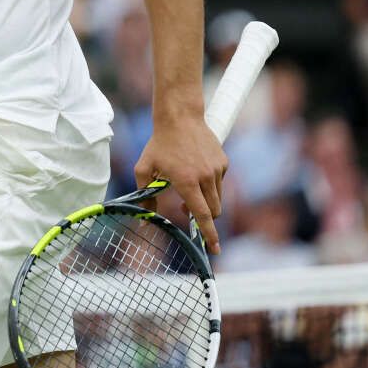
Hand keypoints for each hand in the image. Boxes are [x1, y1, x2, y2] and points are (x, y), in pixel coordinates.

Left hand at [135, 116, 228, 253]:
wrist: (180, 117)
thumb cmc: (159, 144)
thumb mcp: (144, 169)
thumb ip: (145, 195)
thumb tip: (144, 220)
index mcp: (186, 181)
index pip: (201, 215)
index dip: (208, 235)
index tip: (214, 250)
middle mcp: (205, 177)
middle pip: (212, 211)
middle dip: (203, 219)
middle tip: (183, 211)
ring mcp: (216, 169)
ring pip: (217, 199)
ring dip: (205, 202)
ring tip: (187, 190)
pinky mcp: (223, 162)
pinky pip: (220, 183)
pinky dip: (210, 186)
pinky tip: (196, 171)